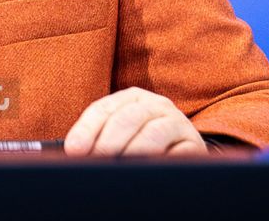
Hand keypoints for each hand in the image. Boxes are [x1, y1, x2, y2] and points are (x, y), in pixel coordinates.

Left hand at [64, 87, 208, 155]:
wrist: (182, 150)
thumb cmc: (141, 142)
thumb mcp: (121, 133)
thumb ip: (99, 137)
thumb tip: (74, 152)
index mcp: (132, 97)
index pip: (104, 108)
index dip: (86, 129)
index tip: (74, 150)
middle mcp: (156, 105)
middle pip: (128, 117)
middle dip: (108, 142)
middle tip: (96, 161)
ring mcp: (177, 123)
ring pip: (153, 133)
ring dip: (133, 151)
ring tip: (119, 167)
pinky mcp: (194, 144)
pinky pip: (179, 152)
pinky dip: (162, 161)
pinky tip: (148, 170)